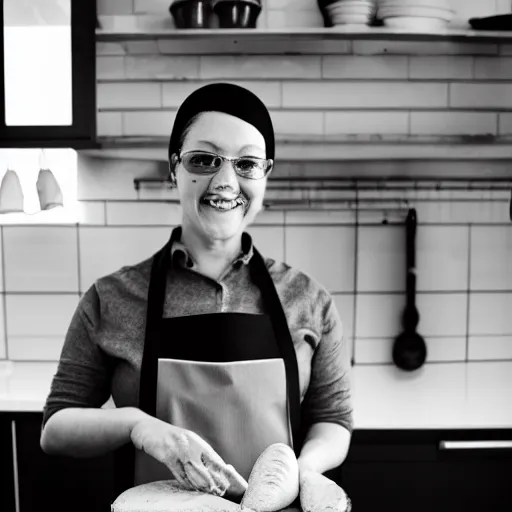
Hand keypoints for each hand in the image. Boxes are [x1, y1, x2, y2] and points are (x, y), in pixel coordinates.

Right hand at [130, 417, 247, 496]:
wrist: (144, 427)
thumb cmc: (165, 438)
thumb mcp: (182, 443)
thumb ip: (194, 453)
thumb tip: (208, 468)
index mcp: (195, 440)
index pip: (212, 456)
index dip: (221, 469)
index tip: (230, 479)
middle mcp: (189, 442)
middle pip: (205, 462)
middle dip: (215, 476)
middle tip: (222, 489)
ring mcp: (177, 447)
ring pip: (193, 467)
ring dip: (202, 480)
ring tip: (211, 491)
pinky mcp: (165, 452)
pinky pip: (177, 468)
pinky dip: (184, 479)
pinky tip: (190, 487)